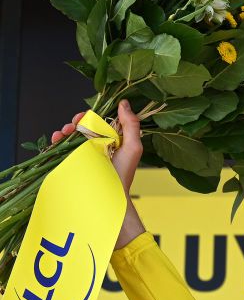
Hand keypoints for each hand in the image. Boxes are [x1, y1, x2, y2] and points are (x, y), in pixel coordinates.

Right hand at [51, 100, 145, 248]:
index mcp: (112, 140)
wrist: (109, 196)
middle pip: (83, 127)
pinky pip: (63, 148)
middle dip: (75, 122)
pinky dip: (57, 141)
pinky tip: (56, 139)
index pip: (99, 121)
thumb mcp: (132, 148)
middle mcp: (98, 145)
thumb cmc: (123, 173)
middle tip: (73, 125)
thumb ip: (131, 125)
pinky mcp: (76, 162)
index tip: (84, 116)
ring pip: (72, 136)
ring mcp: (86, 154)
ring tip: (63, 133)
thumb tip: (124, 103)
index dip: (90, 116)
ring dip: (65, 130)